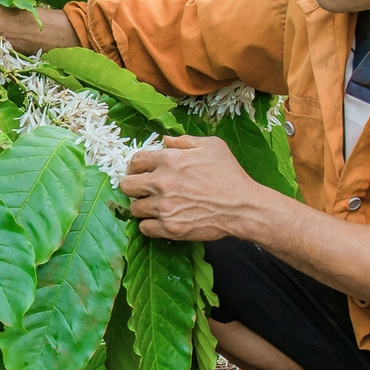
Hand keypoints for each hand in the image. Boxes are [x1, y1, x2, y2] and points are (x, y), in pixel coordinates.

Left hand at [120, 134, 264, 240]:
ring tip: (154, 205)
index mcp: (170, 160)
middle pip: (127, 185)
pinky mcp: (170, 228)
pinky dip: (149, 225)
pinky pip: (144, 228)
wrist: (243, 207)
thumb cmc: (230, 175)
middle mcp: (162, 183)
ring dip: (142, 206)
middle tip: (143, 189)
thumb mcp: (212, 146)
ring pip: (134, 208)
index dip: (135, 166)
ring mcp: (164, 207)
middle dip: (133, 186)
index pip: (135, 161)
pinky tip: (160, 219)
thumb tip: (165, 141)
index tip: (140, 172)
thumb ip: (184, 141)